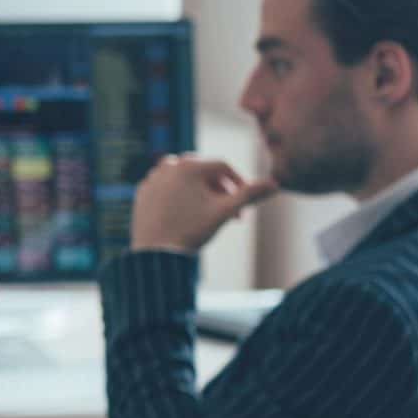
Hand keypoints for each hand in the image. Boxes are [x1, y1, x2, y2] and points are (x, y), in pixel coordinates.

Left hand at [129, 155, 275, 253]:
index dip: (238, 183)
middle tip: (226, 209)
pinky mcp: (142, 191)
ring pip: (183, 176)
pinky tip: (185, 212)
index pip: (223, 167)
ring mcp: (153, 178)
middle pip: (202, 170)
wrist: (156, 252)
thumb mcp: (225, 211)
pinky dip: (177, 194)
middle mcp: (168, 166)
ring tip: (206, 209)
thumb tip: (275, 184)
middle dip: (218, 187)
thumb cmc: (192, 231)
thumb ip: (249, 194)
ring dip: (198, 189)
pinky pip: (165, 187)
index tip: (243, 205)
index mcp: (190, 165)